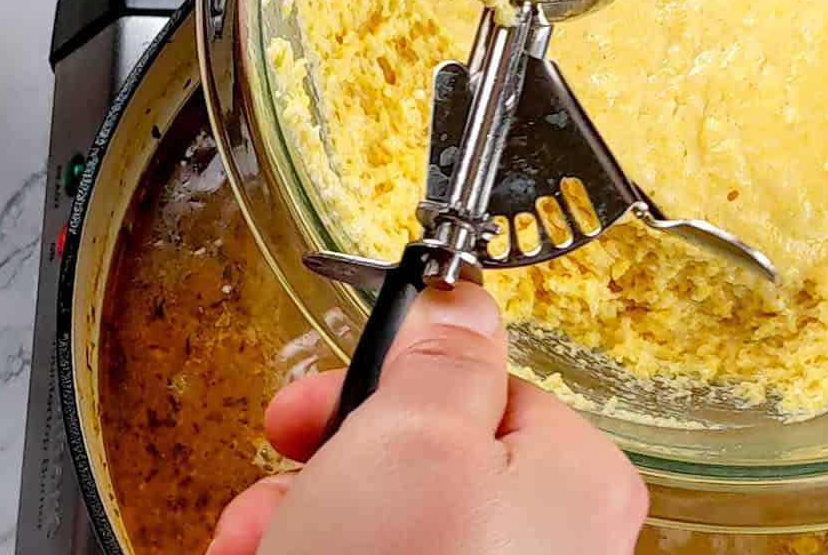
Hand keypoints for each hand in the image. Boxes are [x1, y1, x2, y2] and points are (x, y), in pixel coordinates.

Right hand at [208, 283, 647, 554]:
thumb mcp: (410, 439)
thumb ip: (442, 354)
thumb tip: (461, 298)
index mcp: (573, 476)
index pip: (479, 386)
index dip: (388, 383)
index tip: (320, 397)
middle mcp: (549, 542)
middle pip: (425, 457)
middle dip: (330, 460)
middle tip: (279, 467)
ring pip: (388, 523)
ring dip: (305, 520)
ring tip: (254, 542)